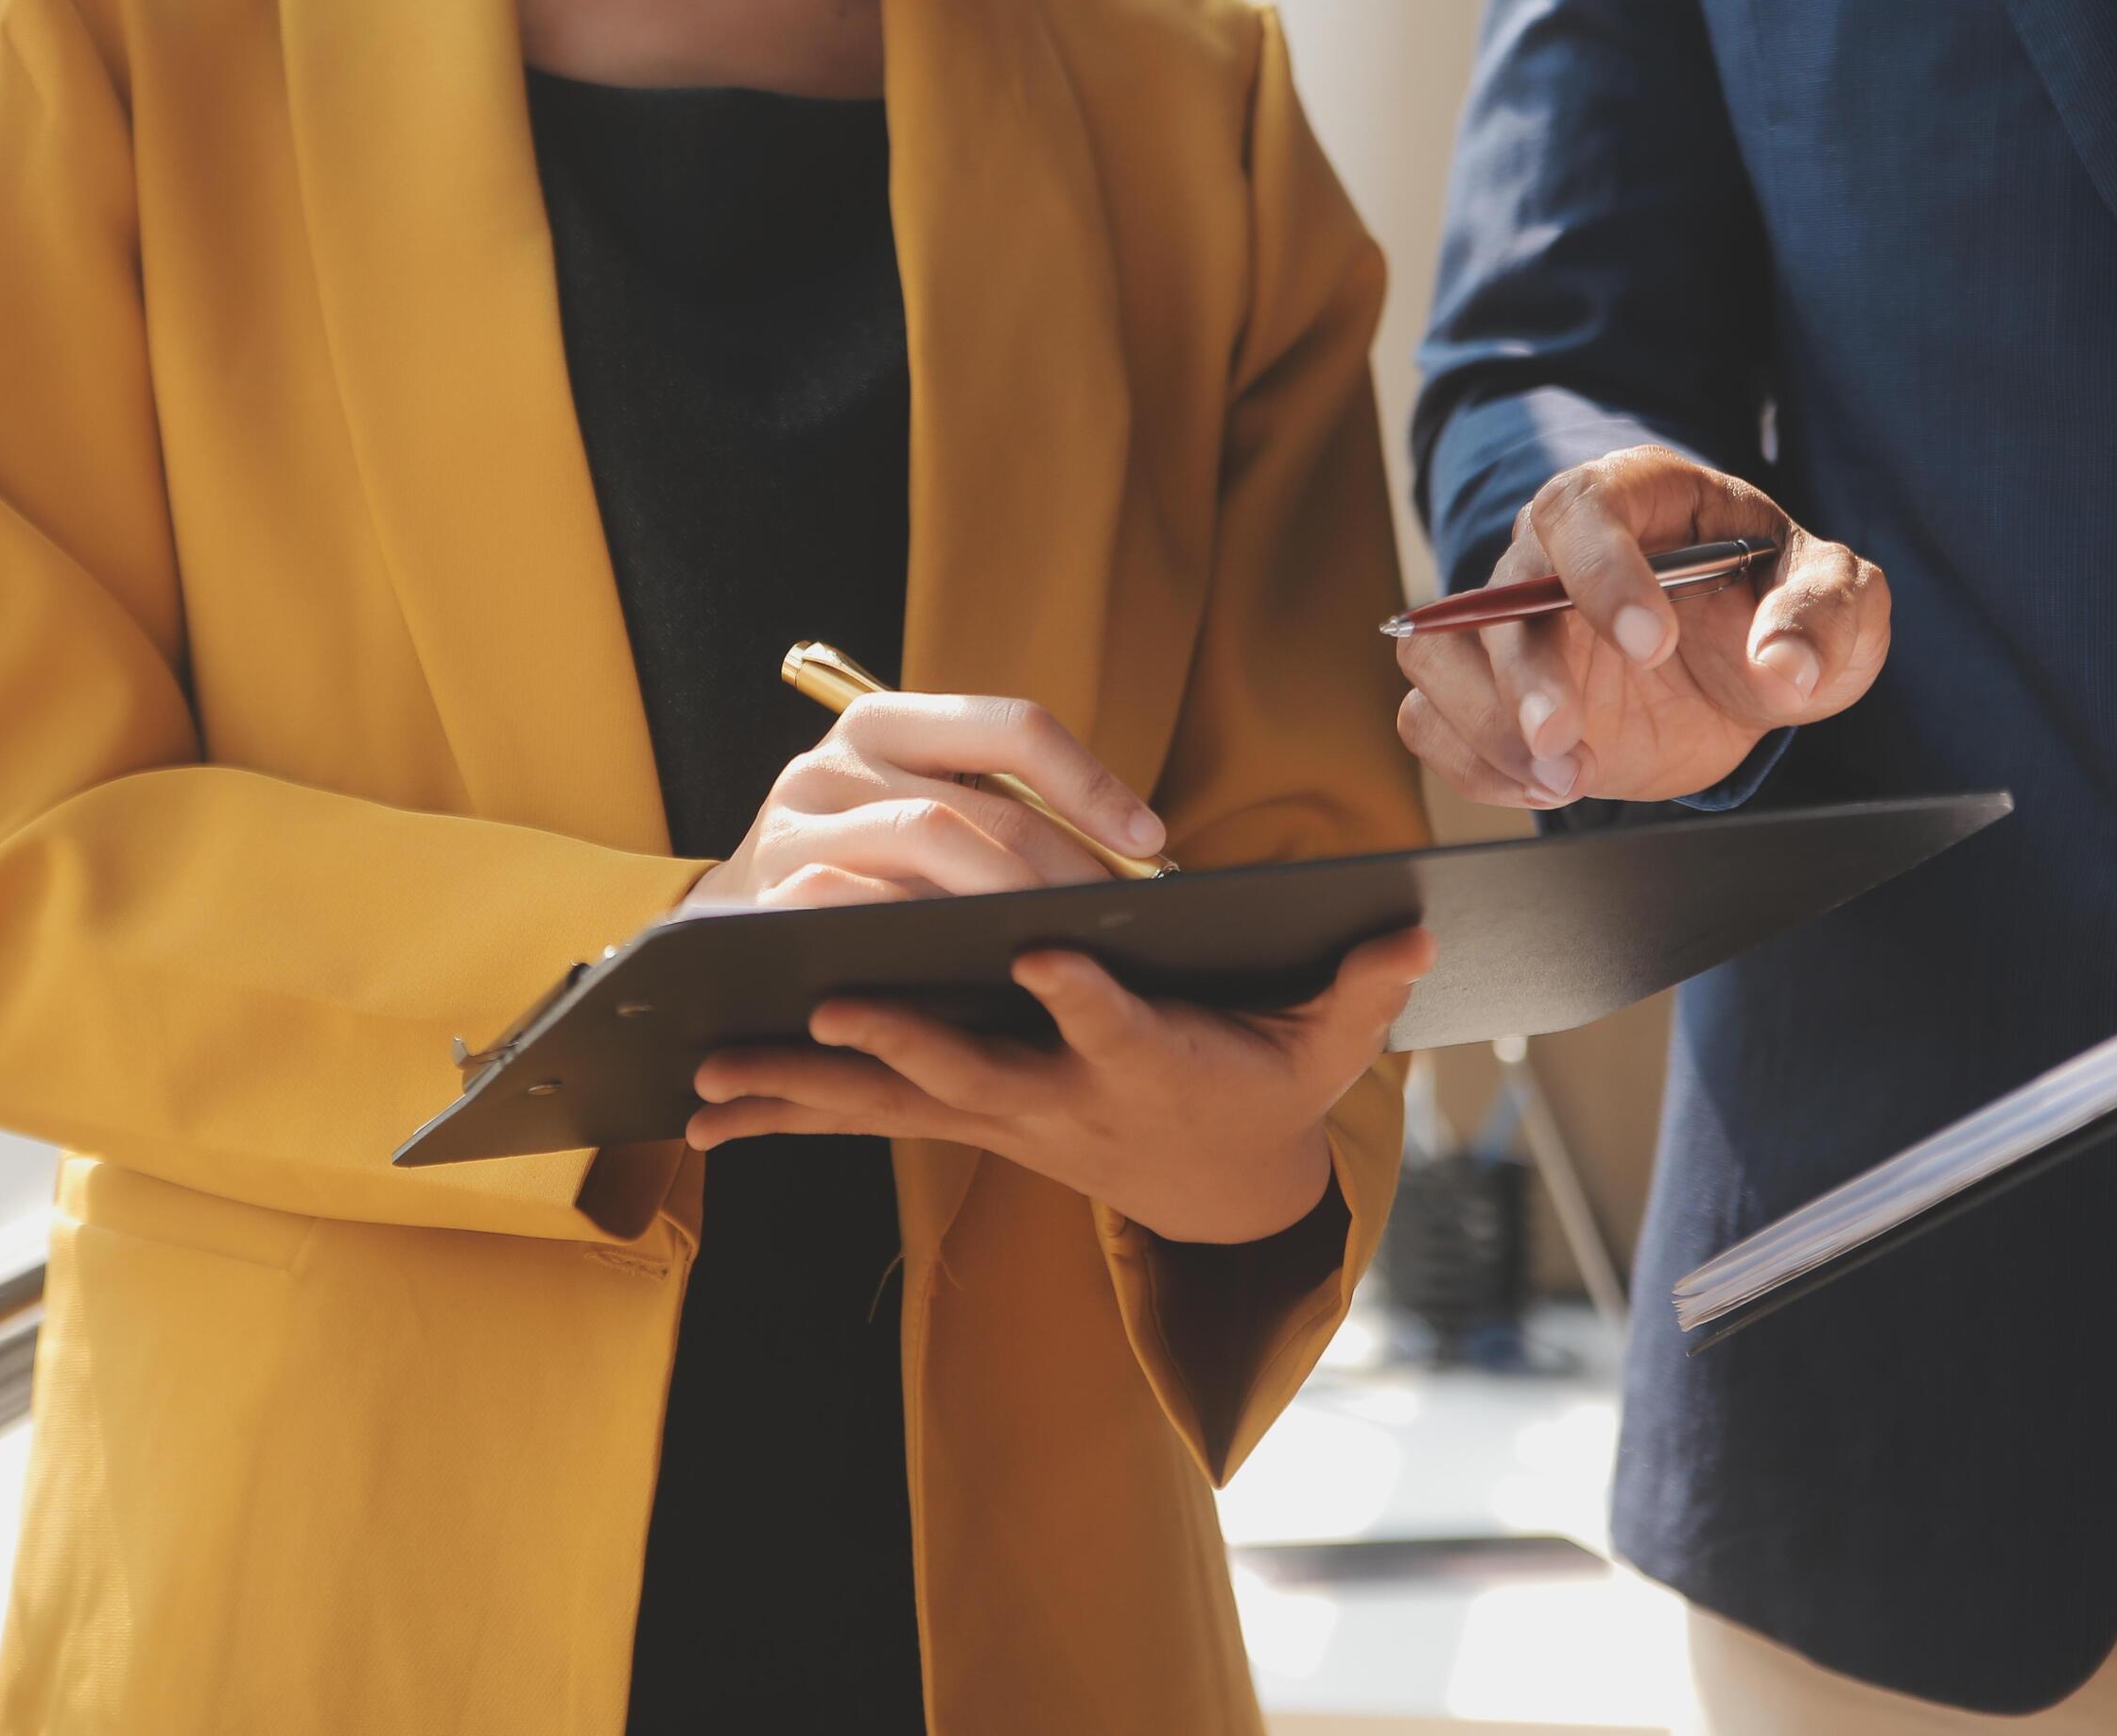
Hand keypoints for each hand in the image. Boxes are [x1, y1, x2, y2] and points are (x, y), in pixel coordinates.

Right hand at [683, 693, 1163, 909]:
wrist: (724, 933)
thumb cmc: (859, 876)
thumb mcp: (914, 812)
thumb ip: (996, 815)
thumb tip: (1138, 853)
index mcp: (884, 722)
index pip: (1010, 726)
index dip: (1090, 782)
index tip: (1151, 838)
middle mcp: (833, 760)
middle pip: (981, 803)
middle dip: (1066, 866)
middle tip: (1121, 922)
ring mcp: (794, 825)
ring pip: (928, 841)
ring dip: (1011, 901)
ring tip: (1066, 943)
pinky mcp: (768, 893)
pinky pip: (863, 903)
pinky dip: (929, 935)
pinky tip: (980, 974)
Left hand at [687, 928, 1436, 1243]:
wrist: (1220, 1189)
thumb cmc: (1264, 1088)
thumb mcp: (1327, 1046)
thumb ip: (1359, 987)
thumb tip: (1416, 928)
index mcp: (1148, 1063)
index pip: (1116, 1023)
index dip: (1083, 993)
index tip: (1042, 950)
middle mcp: (1060, 1099)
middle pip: (973, 1069)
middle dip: (900, 1038)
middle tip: (827, 1004)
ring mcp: (1002, 1116)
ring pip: (890, 1101)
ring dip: (800, 1087)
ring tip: (710, 1071)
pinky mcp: (963, 1120)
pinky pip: (861, 1120)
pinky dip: (782, 1116)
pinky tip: (701, 1117)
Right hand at [1398, 447, 1890, 806]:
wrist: (1737, 676)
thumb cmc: (1780, 613)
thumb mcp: (1840, 603)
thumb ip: (1826, 617)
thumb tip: (1782, 665)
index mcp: (1636, 497)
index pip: (1582, 509)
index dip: (1602, 573)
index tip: (1652, 645)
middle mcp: (1551, 551)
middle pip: (1495, 594)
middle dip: (1526, 676)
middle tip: (1571, 744)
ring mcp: (1507, 622)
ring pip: (1435, 652)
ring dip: (1485, 726)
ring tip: (1565, 777)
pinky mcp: (1487, 690)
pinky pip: (1429, 718)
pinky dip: (1472, 764)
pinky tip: (1545, 784)